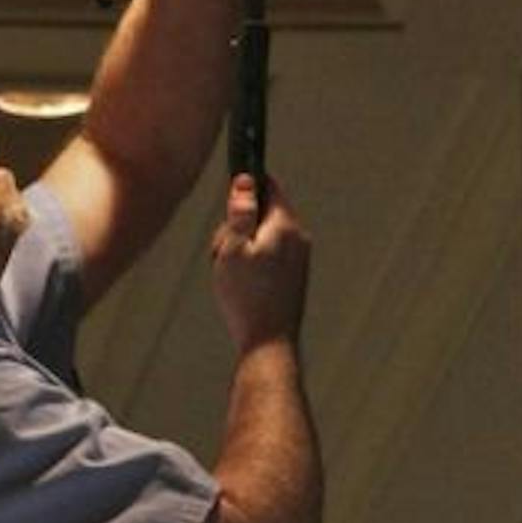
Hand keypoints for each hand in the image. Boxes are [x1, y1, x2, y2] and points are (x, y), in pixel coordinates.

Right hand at [210, 174, 309, 352]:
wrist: (268, 342)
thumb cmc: (247, 295)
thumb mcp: (233, 247)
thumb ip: (240, 212)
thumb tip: (246, 180)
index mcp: (285, 226)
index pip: (270, 186)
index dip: (246, 187)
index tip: (227, 200)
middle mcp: (298, 238)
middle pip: (263, 213)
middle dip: (238, 225)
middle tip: (222, 251)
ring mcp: (299, 259)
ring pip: (264, 237)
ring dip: (242, 248)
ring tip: (230, 273)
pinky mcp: (294, 277)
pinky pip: (269, 257)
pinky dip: (251, 264)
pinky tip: (241, 286)